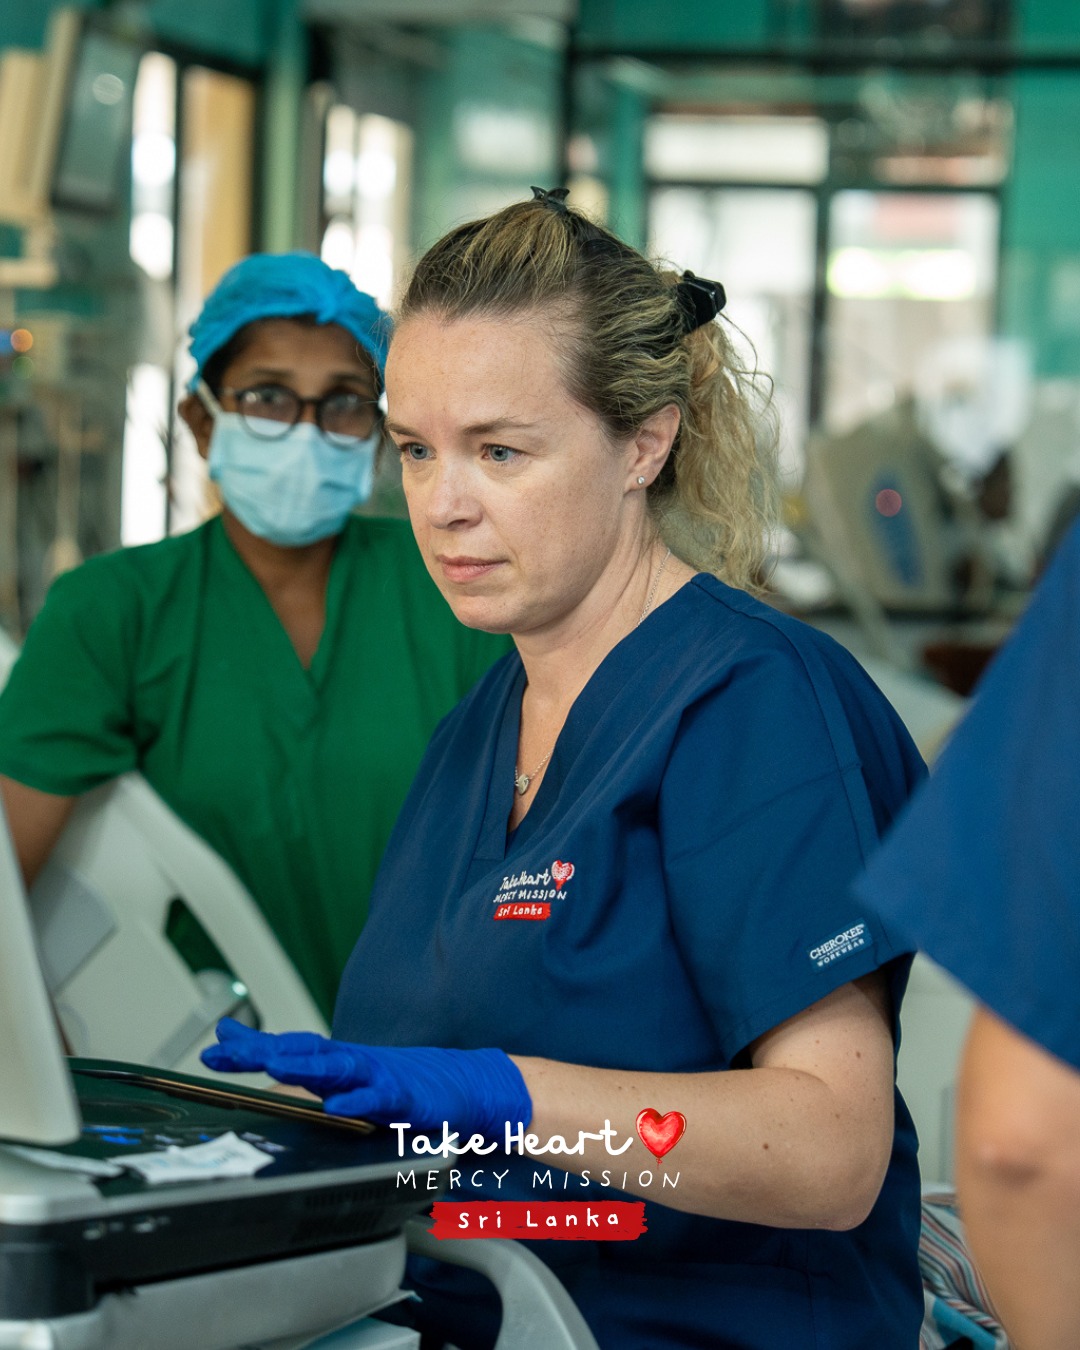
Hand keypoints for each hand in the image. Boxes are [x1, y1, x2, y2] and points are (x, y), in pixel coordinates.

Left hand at [201, 1019, 531, 1137]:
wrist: (468, 1085)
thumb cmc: (409, 1087)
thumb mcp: (357, 1083)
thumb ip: (317, 1080)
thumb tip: (269, 1082)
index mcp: (341, 1063)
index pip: (290, 1048)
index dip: (252, 1046)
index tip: (215, 1045)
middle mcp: (356, 1064)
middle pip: (304, 1052)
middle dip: (264, 1051)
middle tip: (227, 1051)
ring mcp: (381, 1078)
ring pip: (337, 1069)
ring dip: (304, 1066)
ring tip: (273, 1065)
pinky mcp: (407, 1100)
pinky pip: (379, 1101)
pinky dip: (357, 1103)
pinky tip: (337, 1108)